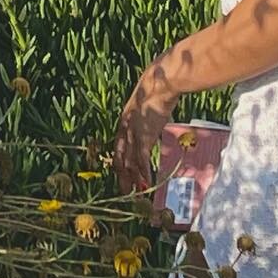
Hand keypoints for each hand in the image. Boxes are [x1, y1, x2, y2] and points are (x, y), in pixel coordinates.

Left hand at [113, 66, 179, 195]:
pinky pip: (141, 160)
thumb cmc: (156, 91)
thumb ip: (145, 117)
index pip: (118, 148)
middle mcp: (124, 130)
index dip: (119, 163)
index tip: (122, 174)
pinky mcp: (144, 136)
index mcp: (123, 122)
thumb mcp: (146, 106)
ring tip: (136, 193)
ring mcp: (133, 134)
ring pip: (130, 162)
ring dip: (134, 180)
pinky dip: (144, 173)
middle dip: (122, 177)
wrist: (158, 84)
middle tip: (125, 191)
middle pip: (120, 159)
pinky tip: (147, 183)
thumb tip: (153, 120)